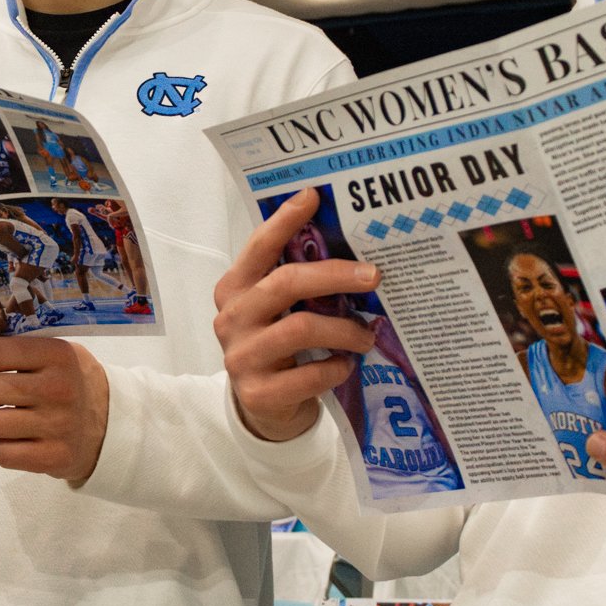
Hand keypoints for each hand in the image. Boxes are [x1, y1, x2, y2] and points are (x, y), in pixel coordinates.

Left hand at [0, 336, 107, 479]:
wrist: (114, 426)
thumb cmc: (73, 384)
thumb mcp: (58, 354)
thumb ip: (19, 350)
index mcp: (58, 355)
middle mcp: (58, 388)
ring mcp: (57, 426)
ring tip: (10, 419)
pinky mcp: (53, 458)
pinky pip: (0, 453)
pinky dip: (3, 448)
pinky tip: (20, 440)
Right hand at [212, 188, 379, 442]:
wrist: (263, 408)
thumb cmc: (277, 347)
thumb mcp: (276, 311)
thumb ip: (294, 283)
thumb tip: (350, 251)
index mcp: (234, 289)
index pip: (258, 248)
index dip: (284, 221)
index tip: (313, 196)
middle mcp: (232, 318)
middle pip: (284, 283)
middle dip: (334, 275)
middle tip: (373, 276)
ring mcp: (241, 357)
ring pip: (299, 328)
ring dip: (343, 329)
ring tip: (367, 335)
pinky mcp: (258, 393)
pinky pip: (306, 375)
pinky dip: (333, 368)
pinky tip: (345, 365)